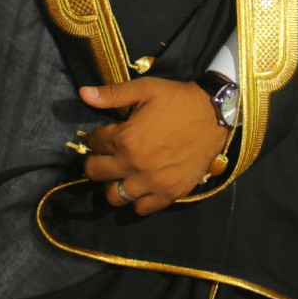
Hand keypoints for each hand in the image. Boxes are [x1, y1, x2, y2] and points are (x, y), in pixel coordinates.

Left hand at [76, 78, 228, 216]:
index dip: (96, 137)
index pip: (93, 143)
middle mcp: (133, 164)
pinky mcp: (169, 193)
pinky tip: (142, 187)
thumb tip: (83, 93)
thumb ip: (112, 94)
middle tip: (107, 156)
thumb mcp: (145, 89)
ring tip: (122, 174)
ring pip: (114, 196)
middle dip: (96, 162)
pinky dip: (137, 200)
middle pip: (95, 173)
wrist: (214, 115)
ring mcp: (151, 182)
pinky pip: (141, 208)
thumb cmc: (178, 99)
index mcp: (125, 138)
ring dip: (113, 185)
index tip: (104, 136)